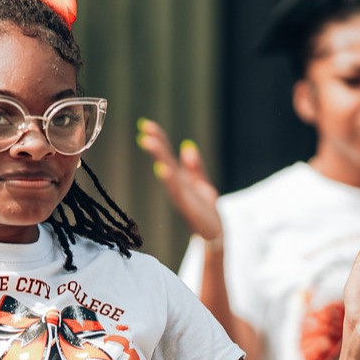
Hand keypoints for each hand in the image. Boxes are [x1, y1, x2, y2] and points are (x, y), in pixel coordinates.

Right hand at [136, 119, 220, 240]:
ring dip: (159, 157)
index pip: (167, 155)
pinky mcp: (187, 206)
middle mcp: (177, 186)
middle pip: (165, 161)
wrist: (214, 234)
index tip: (147, 125)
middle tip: (145, 130)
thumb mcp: (202, 185)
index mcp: (180, 179)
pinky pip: (177, 190)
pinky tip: (163, 168)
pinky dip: (169, 179)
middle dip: (156, 145)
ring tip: (149, 141)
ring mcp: (181, 195)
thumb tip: (187, 148)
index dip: (159, 139)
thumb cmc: (206, 211)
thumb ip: (195, 168)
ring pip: (168, 172)